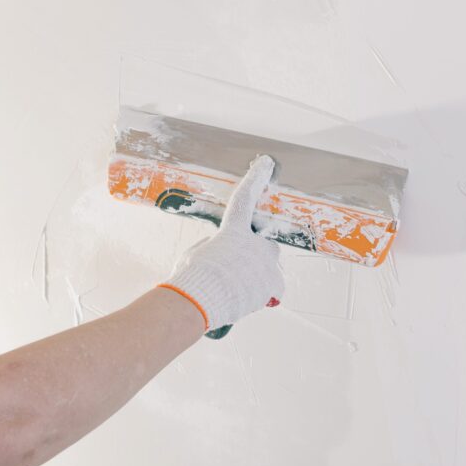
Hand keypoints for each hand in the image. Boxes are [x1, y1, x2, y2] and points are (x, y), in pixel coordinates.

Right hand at [158, 155, 283, 332]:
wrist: (198, 303)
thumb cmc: (191, 277)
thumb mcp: (197, 253)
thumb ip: (215, 246)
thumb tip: (223, 251)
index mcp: (233, 231)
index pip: (244, 199)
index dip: (254, 179)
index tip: (265, 163)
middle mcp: (255, 244)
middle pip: (262, 244)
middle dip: (252, 255)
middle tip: (232, 271)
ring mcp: (268, 266)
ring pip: (267, 267)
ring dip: (254, 276)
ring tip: (232, 292)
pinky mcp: (274, 286)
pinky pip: (271, 288)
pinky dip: (260, 294)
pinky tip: (242, 300)